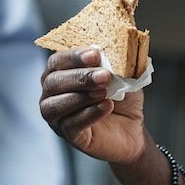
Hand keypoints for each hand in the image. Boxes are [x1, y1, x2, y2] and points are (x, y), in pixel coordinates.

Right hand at [39, 48, 146, 163]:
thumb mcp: (121, 74)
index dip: (74, 56)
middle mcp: (52, 94)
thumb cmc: (121, 97)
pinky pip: (71, 125)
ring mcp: (57, 117)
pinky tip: (106, 106)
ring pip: (56, 105)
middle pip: (53, 82)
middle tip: (104, 75)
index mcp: (61, 73)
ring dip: (82, 96)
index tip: (95, 54)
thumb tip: (113, 48)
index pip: (57, 61)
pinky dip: (89, 114)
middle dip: (79, 77)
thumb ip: (113, 61)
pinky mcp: (69, 135)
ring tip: (104, 92)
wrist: (132, 127)